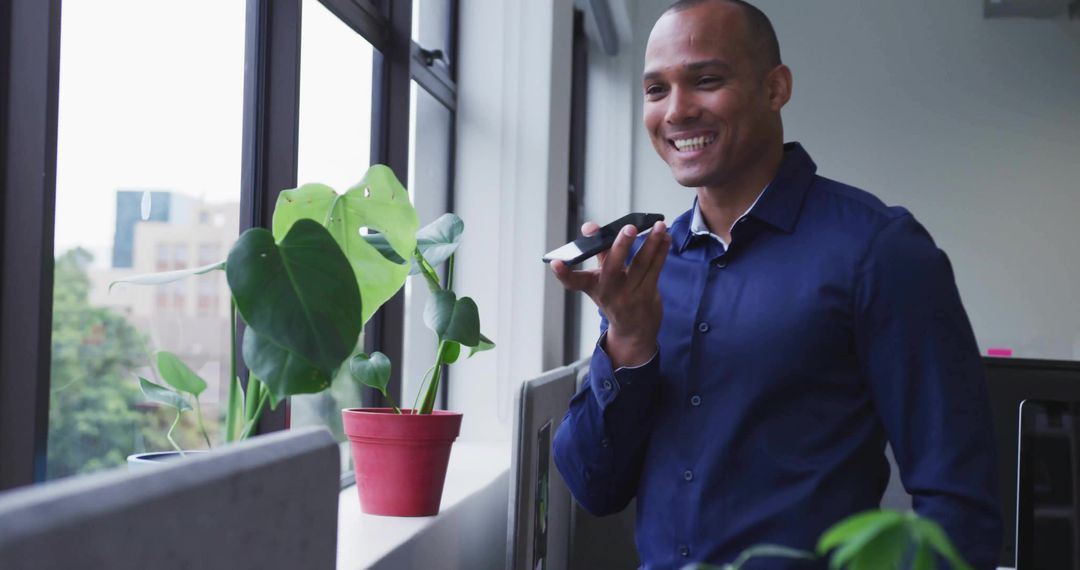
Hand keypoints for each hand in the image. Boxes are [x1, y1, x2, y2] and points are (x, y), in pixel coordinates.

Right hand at [550, 220, 669, 367]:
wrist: (633, 330)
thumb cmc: (615, 297)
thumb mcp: (600, 279)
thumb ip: (598, 252)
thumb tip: (590, 227)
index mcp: (593, 286)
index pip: (573, 281)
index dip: (563, 273)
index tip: (555, 263)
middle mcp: (609, 292)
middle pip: (612, 268)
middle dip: (621, 246)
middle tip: (629, 228)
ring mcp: (629, 295)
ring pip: (641, 265)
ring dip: (652, 243)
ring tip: (658, 226)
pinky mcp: (647, 295)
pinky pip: (655, 269)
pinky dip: (661, 251)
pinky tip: (665, 238)